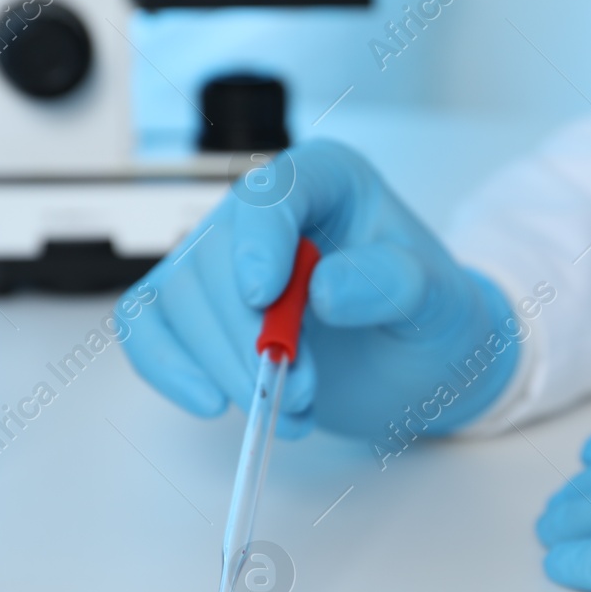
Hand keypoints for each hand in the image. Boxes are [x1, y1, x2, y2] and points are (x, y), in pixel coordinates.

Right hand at [121, 141, 518, 440]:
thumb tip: (325, 290)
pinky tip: (210, 401)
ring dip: (223, 365)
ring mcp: (224, 261)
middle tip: (295, 389)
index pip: (272, 192)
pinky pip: (149, 326)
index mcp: (326, 181)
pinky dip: (167, 367)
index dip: (259, 238)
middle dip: (246, 334)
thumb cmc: (431, 318)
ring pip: (178, 298)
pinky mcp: (200, 312)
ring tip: (287, 410)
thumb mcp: (440, 300)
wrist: (421, 366)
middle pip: (214, 256)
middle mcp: (265, 213)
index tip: (262, 295)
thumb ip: (394, 284)